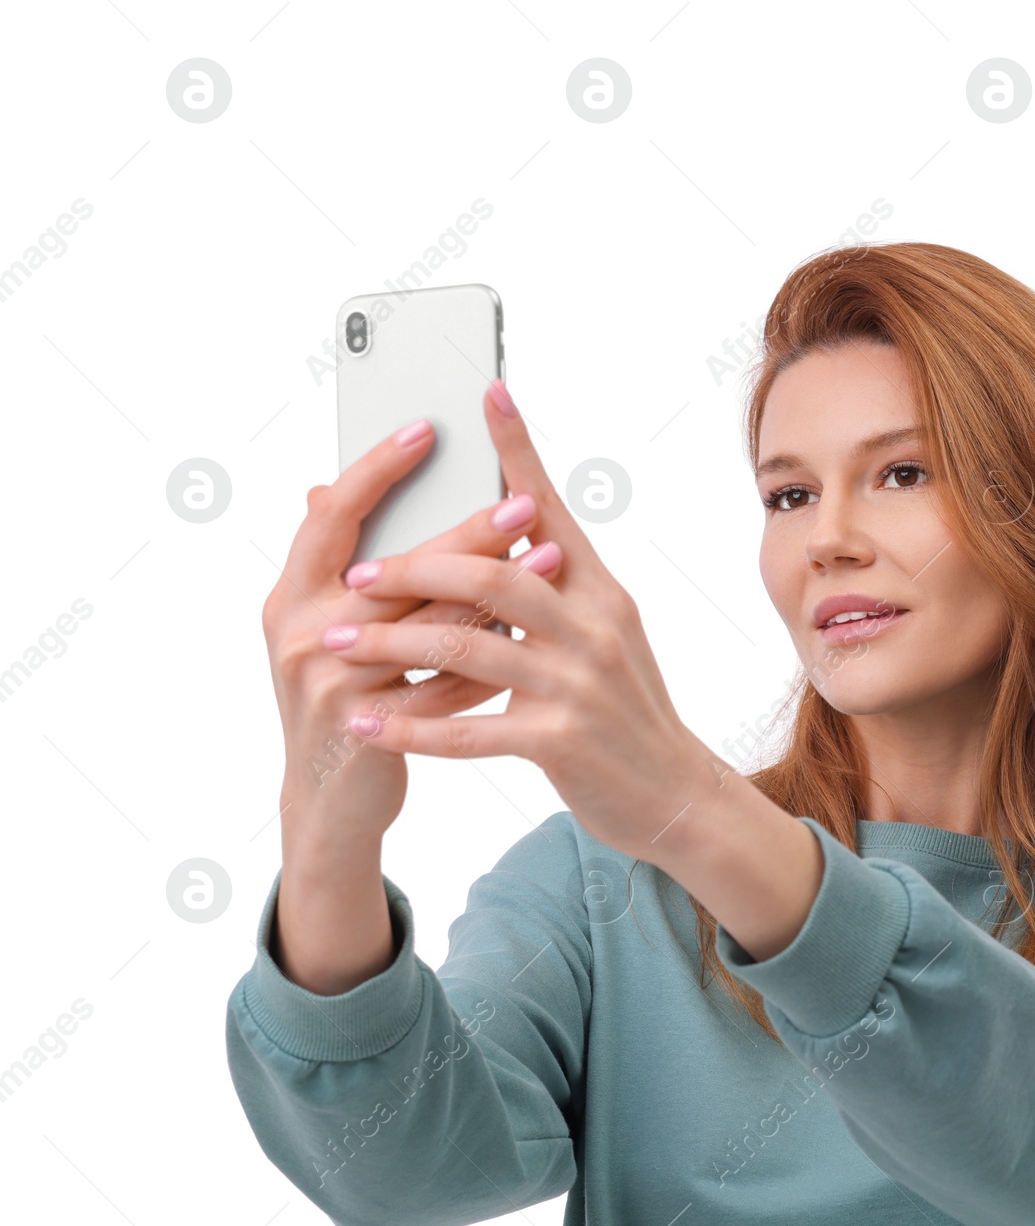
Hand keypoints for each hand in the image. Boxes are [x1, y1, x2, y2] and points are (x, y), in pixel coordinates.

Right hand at [263, 407, 543, 847]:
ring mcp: (331, 682)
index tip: (427, 428)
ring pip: (431, 627)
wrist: (330, 797)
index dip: (377, 468)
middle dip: (467, 532)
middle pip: (399, 568)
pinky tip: (539, 634)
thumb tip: (329, 484)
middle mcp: (302, 631)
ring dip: (498, 592)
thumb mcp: (330, 625)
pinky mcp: (368, 727)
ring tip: (552, 560)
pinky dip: (497, 659)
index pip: (334, 513)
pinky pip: (449, 689)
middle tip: (523, 501)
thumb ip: (342, 564)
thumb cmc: (345, 694)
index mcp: (293, 592)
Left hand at [321, 380, 726, 864]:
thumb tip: (511, 530)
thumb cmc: (628, 711)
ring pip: (468, 647)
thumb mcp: (606, 635)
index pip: (553, 510)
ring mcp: (577, 686)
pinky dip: (412, 727)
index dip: (519, 451)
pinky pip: (469, 730)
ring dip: (392, 643)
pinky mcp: (560, 742)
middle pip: (493, 574)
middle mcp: (593, 629)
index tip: (486, 394)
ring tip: (336, 642)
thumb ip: (557, 587)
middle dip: (414, 567)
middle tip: (357, 571)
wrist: (677, 794)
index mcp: (602, 593)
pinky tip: (370, 723)